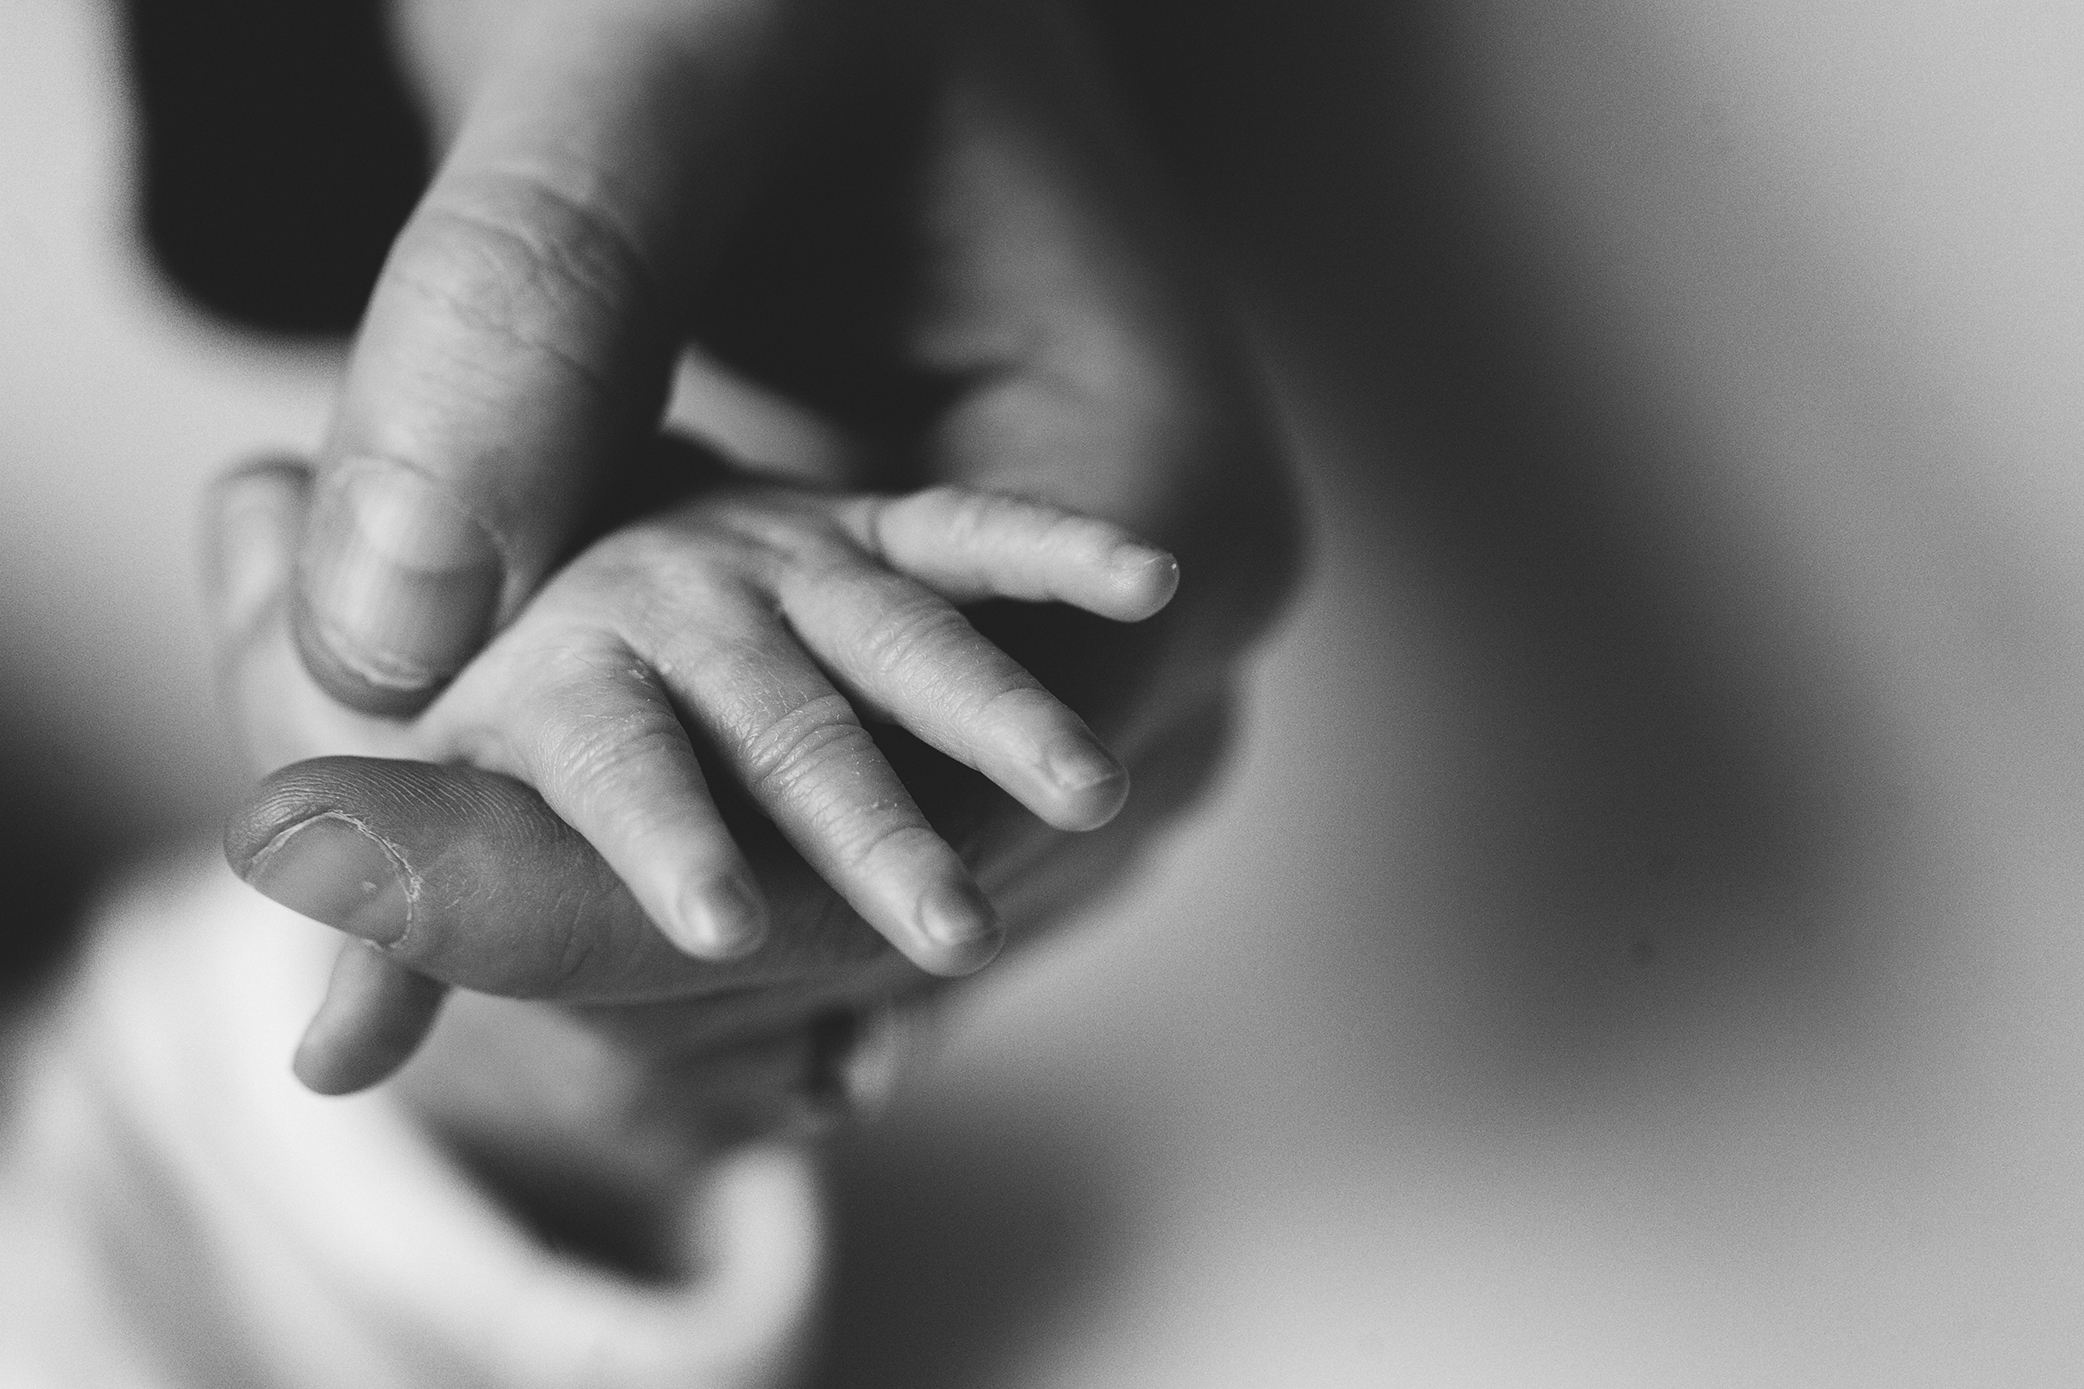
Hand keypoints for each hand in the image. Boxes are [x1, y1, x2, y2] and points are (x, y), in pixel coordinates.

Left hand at [225, 0, 1298, 1112]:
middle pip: (931, 876)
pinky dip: (716, 867)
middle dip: (680, 930)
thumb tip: (385, 634)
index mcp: (1177, 506)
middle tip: (386, 988)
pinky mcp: (993, 673)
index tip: (451, 936)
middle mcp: (1171, 635)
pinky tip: (559, 931)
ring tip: (443, 960)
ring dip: (681, 918)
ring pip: (898, 883)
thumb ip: (529, 307)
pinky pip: (869, 827)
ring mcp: (1094, 672)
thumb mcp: (658, 78)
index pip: (963, 803)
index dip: (717, 890)